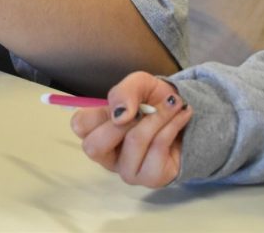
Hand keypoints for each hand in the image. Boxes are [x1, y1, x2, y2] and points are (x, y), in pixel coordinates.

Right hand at [70, 71, 193, 187]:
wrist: (184, 116)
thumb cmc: (153, 101)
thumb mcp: (138, 85)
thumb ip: (123, 93)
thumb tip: (119, 116)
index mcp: (96, 131)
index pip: (79, 127)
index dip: (96, 115)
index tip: (123, 106)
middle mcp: (107, 156)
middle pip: (95, 146)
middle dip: (125, 121)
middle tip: (147, 108)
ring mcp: (127, 171)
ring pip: (133, 142)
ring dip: (157, 117)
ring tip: (174, 105)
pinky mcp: (151, 179)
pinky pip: (158, 148)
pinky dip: (171, 126)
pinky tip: (180, 118)